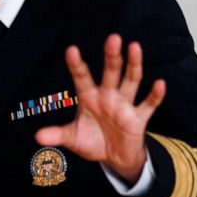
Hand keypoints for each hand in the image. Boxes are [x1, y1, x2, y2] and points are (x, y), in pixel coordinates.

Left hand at [35, 34, 165, 183]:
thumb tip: (37, 136)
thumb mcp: (73, 138)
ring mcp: (124, 105)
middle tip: (113, 38)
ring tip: (135, 47)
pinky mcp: (138, 119)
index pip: (82, 77)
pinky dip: (155, 95)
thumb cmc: (93, 141)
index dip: (77, 64)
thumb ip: (57, 135)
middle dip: (112, 56)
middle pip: (111, 72)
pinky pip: (148, 104)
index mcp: (89, 97)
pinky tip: (160, 83)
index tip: (71, 50)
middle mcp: (108, 96)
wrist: (114, 158)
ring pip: (131, 81)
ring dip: (133, 65)